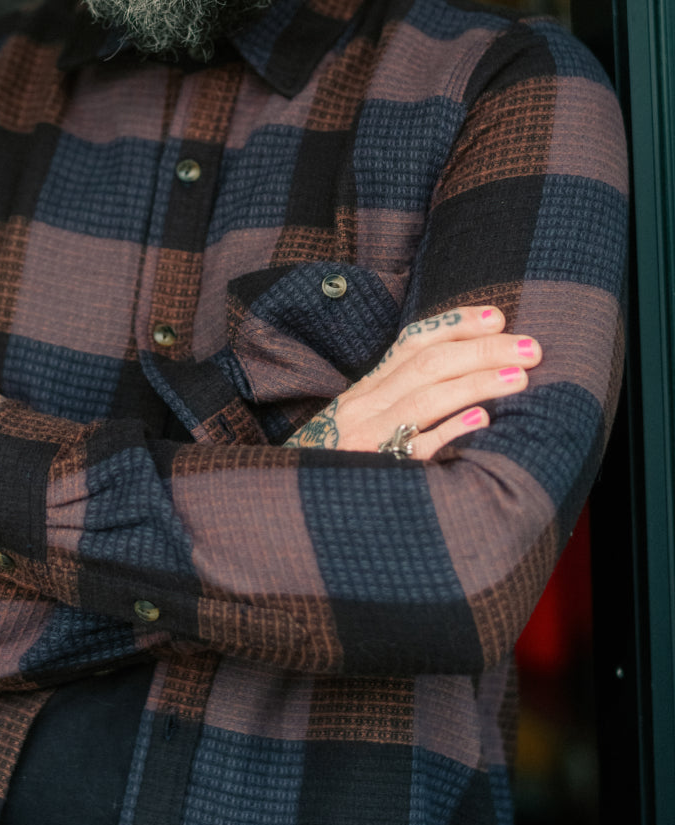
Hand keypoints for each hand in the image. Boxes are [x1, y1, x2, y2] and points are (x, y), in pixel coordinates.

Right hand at [283, 305, 540, 459]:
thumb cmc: (338, 462)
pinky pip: (412, 449)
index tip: (499, 316)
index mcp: (366, 389)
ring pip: (424, 399)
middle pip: (427, 365)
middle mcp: (364, 406)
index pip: (413, 343)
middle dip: (483, 351)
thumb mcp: (363, 420)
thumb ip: (401, 397)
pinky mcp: (372, 472)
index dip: (457, 324)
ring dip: (475, 384)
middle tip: (532, 349)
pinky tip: (480, 422)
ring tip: (520, 379)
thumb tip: (461, 374)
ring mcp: (366, 438)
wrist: (294, 507)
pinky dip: (446, 432)